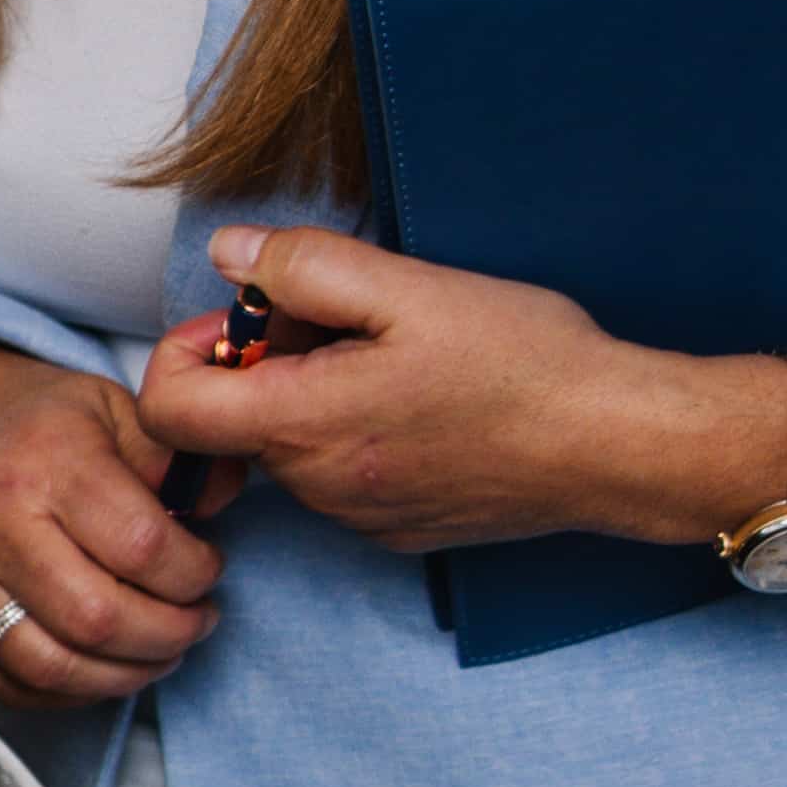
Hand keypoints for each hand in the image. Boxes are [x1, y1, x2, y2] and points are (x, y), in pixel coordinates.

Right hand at [0, 276, 219, 706]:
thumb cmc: (44, 421)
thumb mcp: (120, 410)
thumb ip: (177, 457)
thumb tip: (220, 502)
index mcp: (49, 462)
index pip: (141, 547)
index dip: (195, 573)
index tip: (209, 567)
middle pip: (97, 618)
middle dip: (168, 634)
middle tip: (196, 619)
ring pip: (52, 663)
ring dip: (124, 674)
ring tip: (160, 649)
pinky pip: (11, 684)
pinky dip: (70, 691)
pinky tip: (105, 666)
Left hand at [140, 223, 786, 554]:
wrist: (620, 446)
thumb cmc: (526, 364)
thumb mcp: (411, 287)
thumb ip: (304, 268)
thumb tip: (228, 256)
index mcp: (303, 425)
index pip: (166, 408)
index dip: (185, 348)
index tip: (251, 314)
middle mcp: (316, 487)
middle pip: (230, 419)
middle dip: (267, 359)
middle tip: (349, 317)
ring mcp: (356, 518)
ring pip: (289, 445)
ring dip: (316, 392)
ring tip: (400, 355)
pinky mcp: (394, 530)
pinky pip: (340, 474)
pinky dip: (357, 431)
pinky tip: (426, 400)